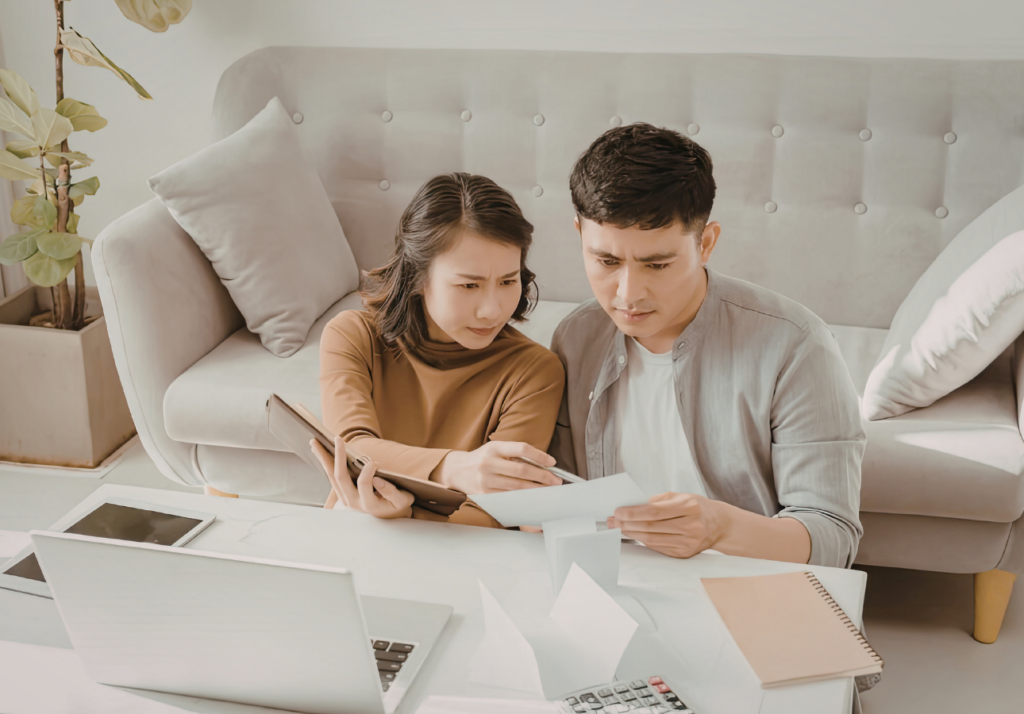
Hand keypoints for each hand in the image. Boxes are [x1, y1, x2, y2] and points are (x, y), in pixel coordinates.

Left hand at [311, 436, 413, 518]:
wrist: (389, 517)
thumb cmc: (397, 506)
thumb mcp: (402, 500)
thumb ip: (392, 492)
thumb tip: (377, 478)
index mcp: (369, 504)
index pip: (364, 482)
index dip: (370, 470)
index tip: (377, 463)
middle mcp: (353, 502)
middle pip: (341, 477)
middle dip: (339, 456)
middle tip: (337, 438)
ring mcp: (345, 499)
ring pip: (331, 476)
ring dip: (323, 458)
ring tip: (315, 442)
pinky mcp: (341, 495)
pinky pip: (331, 477)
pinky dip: (325, 463)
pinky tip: (320, 451)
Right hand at [431, 441, 561, 494]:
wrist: (457, 470)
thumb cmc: (482, 459)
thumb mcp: (495, 449)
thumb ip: (514, 454)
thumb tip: (542, 464)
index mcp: (494, 448)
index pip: (521, 448)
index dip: (539, 455)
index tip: (552, 462)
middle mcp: (488, 463)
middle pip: (522, 470)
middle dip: (543, 476)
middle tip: (555, 481)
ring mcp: (486, 480)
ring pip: (517, 487)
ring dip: (536, 489)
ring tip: (548, 490)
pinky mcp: (484, 494)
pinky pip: (509, 497)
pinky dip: (523, 499)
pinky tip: (532, 499)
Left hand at [608, 492, 725, 558]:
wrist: (720, 525)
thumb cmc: (698, 507)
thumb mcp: (681, 496)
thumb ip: (658, 501)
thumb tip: (633, 506)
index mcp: (690, 507)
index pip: (655, 511)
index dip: (634, 513)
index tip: (618, 512)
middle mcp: (691, 526)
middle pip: (651, 527)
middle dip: (628, 524)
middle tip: (613, 521)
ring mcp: (689, 542)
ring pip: (653, 539)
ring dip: (632, 534)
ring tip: (619, 528)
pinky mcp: (685, 553)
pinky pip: (659, 547)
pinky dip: (644, 541)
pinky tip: (635, 535)